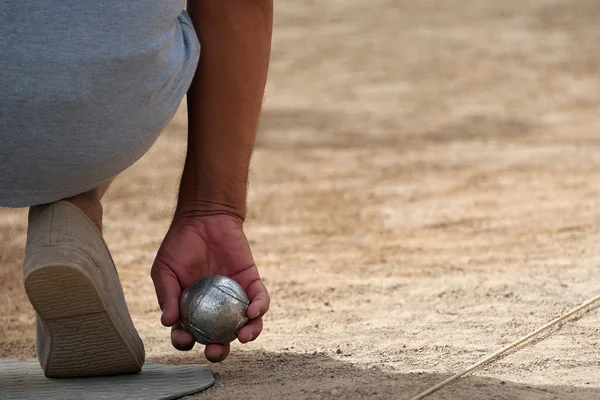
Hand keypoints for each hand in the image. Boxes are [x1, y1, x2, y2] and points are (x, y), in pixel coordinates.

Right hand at [150, 213, 268, 361]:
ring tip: (243, 337)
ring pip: (244, 324)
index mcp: (190, 310)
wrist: (204, 218)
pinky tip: (253, 313)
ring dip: (247, 335)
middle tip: (216, 351)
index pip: (188, 334)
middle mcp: (214, 309)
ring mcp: (234, 298)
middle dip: (219, 351)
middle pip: (219, 338)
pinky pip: (259, 300)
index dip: (186, 343)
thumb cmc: (180, 245)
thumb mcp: (165, 270)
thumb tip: (167, 322)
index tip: (186, 340)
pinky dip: (259, 308)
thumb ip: (166, 295)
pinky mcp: (251, 283)